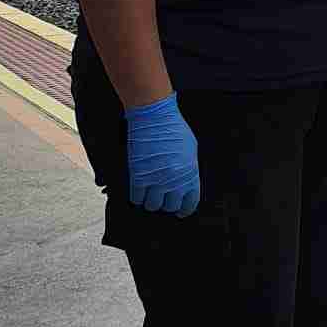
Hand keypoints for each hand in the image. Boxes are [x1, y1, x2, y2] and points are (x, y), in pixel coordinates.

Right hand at [125, 93, 200, 215]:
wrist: (153, 115)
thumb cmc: (172, 127)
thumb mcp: (190, 149)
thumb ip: (188, 169)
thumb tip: (184, 182)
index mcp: (190, 174)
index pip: (190, 203)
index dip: (184, 209)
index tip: (180, 211)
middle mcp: (174, 181)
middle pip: (169, 206)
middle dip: (165, 202)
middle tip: (161, 196)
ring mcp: (156, 180)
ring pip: (152, 205)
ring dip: (150, 201)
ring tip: (148, 193)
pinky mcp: (138, 176)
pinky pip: (136, 198)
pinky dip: (136, 196)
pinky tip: (138, 190)